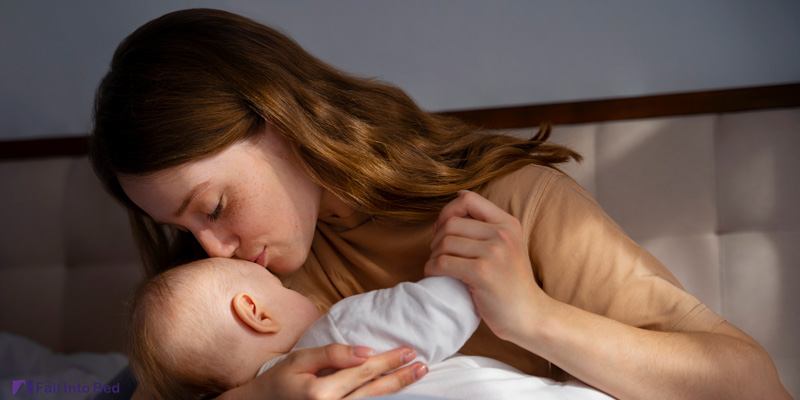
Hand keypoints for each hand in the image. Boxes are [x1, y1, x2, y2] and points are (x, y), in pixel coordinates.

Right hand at [218, 344, 426, 399]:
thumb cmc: (278, 382)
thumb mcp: (300, 361)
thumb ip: (333, 354)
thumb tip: (366, 352)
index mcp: (321, 393)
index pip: (364, 372)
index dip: (388, 360)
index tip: (409, 350)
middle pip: (374, 391)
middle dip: (400, 377)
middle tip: (422, 365)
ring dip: (395, 390)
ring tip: (415, 375)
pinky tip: (393, 393)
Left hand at [425, 190, 544, 341]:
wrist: (529, 316)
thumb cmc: (510, 284)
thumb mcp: (507, 246)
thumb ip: (486, 225)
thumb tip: (457, 196)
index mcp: (508, 223)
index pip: (468, 199)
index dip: (448, 211)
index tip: (442, 230)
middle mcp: (502, 234)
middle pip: (451, 223)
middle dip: (436, 238)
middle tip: (438, 255)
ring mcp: (494, 253)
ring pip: (444, 243)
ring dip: (433, 256)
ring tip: (439, 267)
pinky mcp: (482, 273)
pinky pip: (443, 263)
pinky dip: (432, 269)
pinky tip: (437, 276)